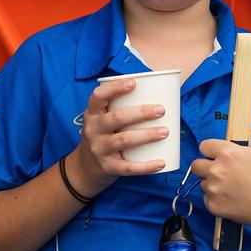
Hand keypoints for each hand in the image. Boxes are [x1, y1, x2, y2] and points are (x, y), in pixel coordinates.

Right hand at [72, 78, 170, 194]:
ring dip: (147, 135)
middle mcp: (93, 129)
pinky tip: (161, 163)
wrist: (84, 168)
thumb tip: (160, 92)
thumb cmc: (103, 136)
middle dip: (140, 112)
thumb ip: (121, 107)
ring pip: (123, 140)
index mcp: (92, 113)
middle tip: (161, 110)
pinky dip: (146, 166)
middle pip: (116, 118)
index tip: (134, 83)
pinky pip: (128, 167)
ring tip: (165, 132)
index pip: (98, 96)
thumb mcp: (102, 119)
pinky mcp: (107, 167)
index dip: (115, 88)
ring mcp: (99, 149)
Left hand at [190, 104, 250, 235]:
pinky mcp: (214, 206)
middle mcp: (217, 170)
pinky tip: (232, 198)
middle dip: (207, 167)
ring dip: (213, 184)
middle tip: (226, 172)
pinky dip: (216, 200)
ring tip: (233, 186)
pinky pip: (206, 200)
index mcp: (227, 153)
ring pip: (202, 183)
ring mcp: (214, 190)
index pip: (204, 146)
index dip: (212, 151)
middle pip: (196, 165)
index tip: (224, 156)